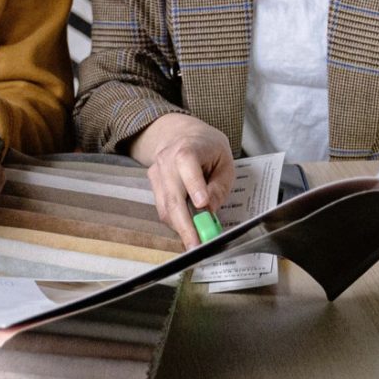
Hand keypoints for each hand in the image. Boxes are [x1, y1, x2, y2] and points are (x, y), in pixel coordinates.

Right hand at [129, 113, 233, 247]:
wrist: (179, 134)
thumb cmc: (207, 148)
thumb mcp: (224, 161)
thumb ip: (218, 186)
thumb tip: (208, 210)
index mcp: (188, 147)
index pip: (188, 164)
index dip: (194, 185)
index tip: (202, 204)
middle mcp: (168, 160)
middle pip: (173, 195)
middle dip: (185, 225)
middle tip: (197, 245)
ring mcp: (157, 173)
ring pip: (165, 207)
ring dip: (180, 228)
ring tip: (196, 242)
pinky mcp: (153, 185)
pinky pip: (163, 209)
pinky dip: (176, 223)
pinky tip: (188, 230)